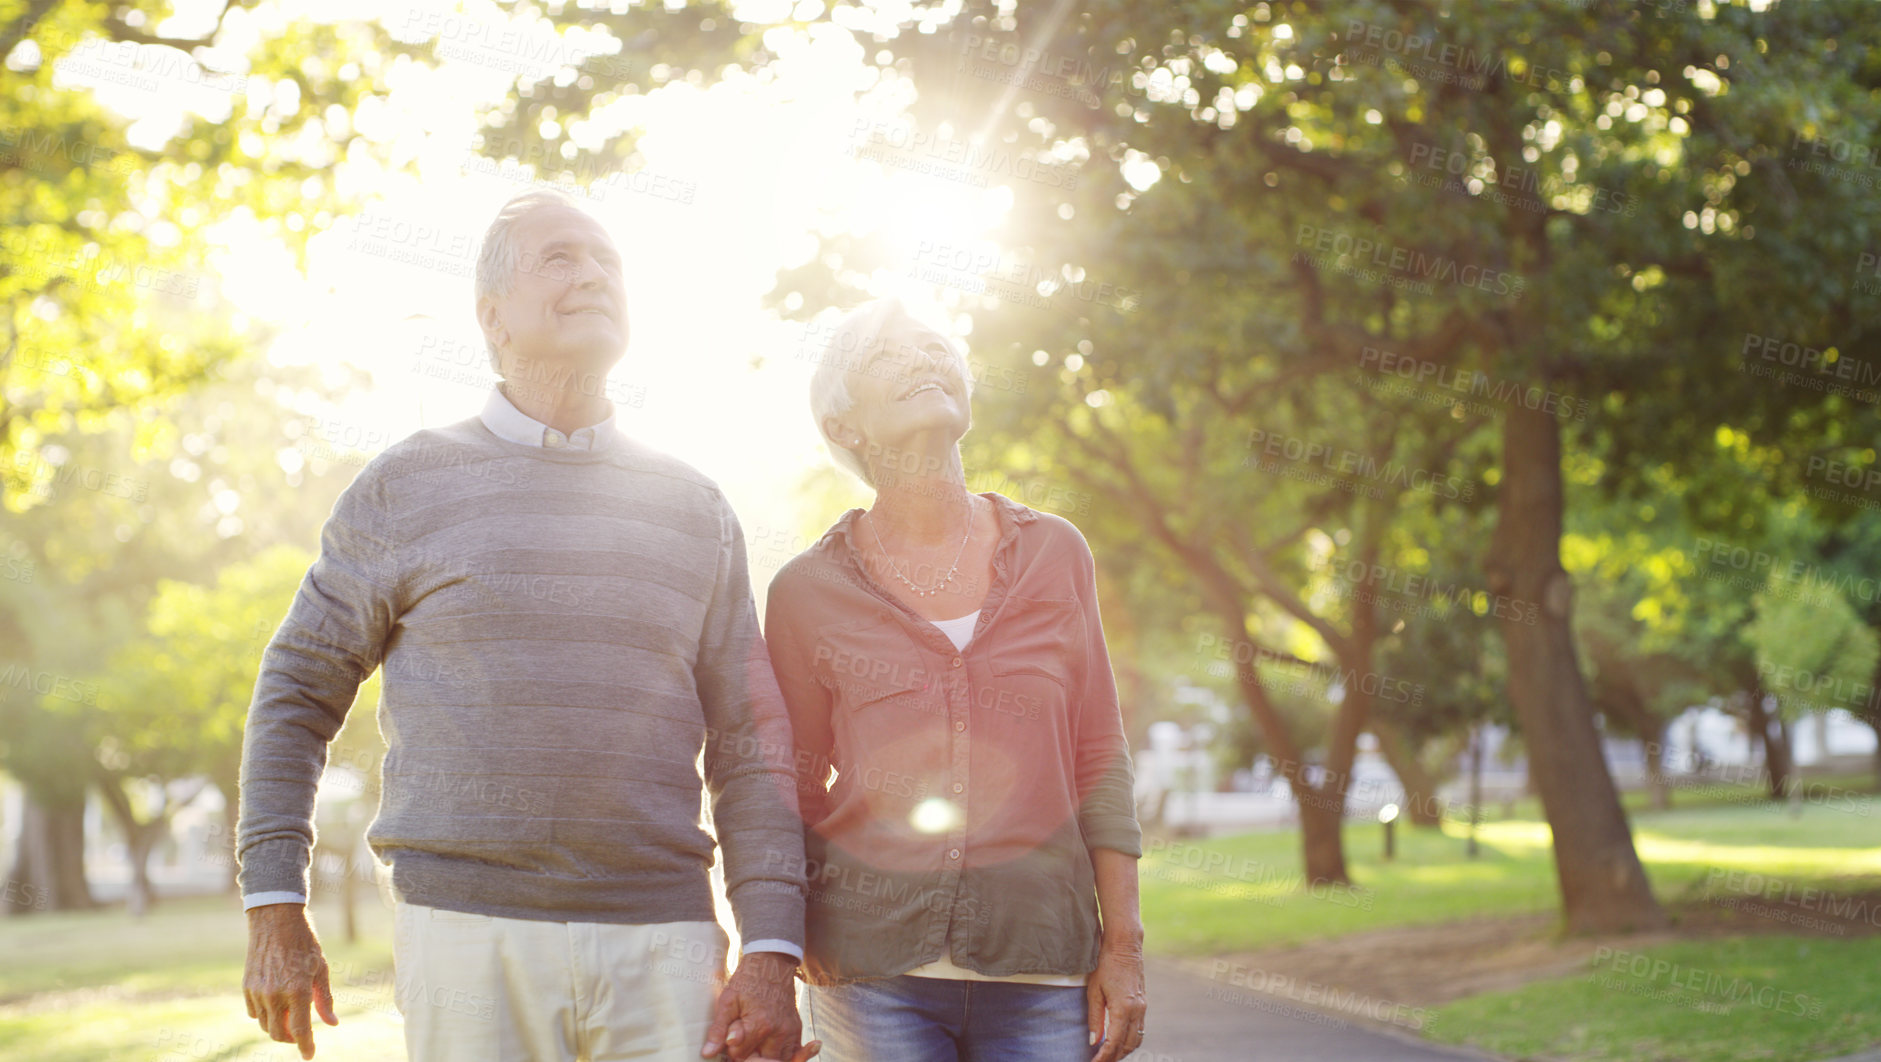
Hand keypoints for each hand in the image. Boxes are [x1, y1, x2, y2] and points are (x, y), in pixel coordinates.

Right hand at [244, 904, 338, 1059]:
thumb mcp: (321, 968)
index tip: (309, 1055)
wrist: (275, 920)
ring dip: (278, 1027)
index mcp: (297, 990)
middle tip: (302, 1032)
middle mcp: (274, 994)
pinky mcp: (246, 987)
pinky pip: (254, 1013)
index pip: (300, 1030)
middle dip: (291, 1038)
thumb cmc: (304, 943)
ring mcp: (257, 992)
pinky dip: (265, 1015)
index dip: (305, 1046)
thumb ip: (325, 999)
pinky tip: (276, 1004)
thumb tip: (332, 1023)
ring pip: (265, 1025)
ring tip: (290, 1015)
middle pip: (279, 1033)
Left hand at [700, 952, 820, 1061]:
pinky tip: (769, 1047)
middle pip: (760, 1061)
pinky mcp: (797, 1030)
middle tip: (740, 1043)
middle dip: (748, 1057)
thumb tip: (708, 1053)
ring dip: (764, 1057)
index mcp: (760, 1024)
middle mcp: (779, 1031)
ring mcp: (790, 1032)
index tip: (728, 1040)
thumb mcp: (728, 1000)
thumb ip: (719, 1029)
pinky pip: (792, 1054)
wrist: (773, 963)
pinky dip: (780, 1055)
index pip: (739, 1056)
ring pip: (777, 1061)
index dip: (730, 1051)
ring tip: (754, 1044)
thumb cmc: (748, 980)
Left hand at [1087, 937, 1146, 1061]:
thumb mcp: (1094, 991)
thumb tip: (1093, 1041)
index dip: (1103, 1057)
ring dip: (1123, 1051)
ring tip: (1109, 1055)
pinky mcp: (1143, 1003)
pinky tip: (1119, 1041)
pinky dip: (1130, 1040)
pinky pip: (1139, 1029)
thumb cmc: (1105, 965)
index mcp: (1123, 1009)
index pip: (1113, 1043)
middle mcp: (1136, 1011)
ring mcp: (1142, 1008)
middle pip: (1127, 1046)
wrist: (1125, 946)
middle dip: (1114, 1058)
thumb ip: (1094, 1018)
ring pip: (1136, 1040)